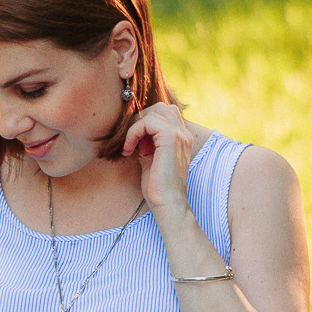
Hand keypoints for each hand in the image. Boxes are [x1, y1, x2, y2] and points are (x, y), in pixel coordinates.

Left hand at [122, 101, 193, 216]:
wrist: (167, 204)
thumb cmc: (157, 188)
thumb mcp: (149, 159)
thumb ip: (144, 143)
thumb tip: (131, 132)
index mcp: (181, 138)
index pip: (164, 113)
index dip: (144, 122)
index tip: (131, 143)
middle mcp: (184, 133)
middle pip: (160, 108)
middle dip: (139, 121)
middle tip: (128, 141)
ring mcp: (179, 134)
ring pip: (153, 112)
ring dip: (135, 126)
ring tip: (128, 146)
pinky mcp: (171, 138)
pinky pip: (147, 122)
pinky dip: (133, 132)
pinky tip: (128, 149)